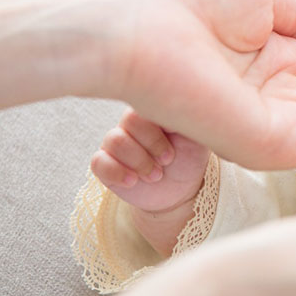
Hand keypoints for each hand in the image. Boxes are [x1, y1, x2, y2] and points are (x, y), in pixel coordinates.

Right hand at [91, 109, 208, 213]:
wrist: (179, 190)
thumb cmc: (188, 159)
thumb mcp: (197, 138)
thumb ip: (189, 118)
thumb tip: (181, 104)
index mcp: (151, 112)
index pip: (146, 108)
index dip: (157, 133)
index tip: (173, 153)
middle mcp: (130, 124)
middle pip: (129, 123)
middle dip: (151, 146)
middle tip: (167, 161)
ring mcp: (116, 143)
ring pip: (114, 141)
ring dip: (138, 162)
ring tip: (156, 176)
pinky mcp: (105, 164)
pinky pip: (98, 162)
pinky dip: (117, 172)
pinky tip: (133, 181)